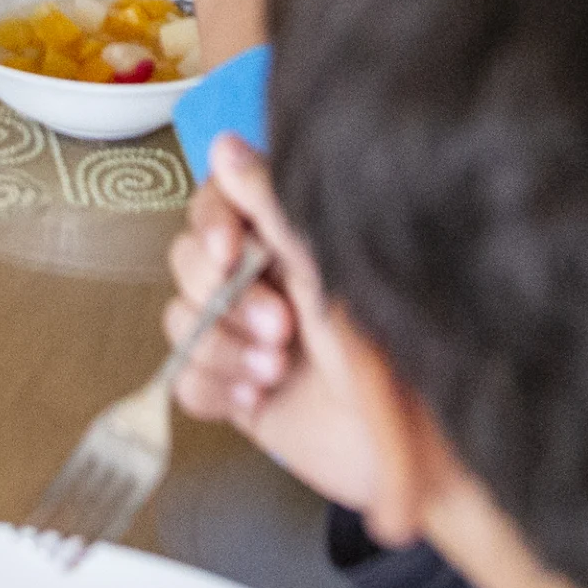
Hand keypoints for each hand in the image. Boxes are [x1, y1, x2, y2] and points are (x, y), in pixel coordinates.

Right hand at [166, 138, 383, 511]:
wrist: (405, 443)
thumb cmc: (384, 342)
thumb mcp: (326, 262)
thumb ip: (270, 202)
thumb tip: (222, 144)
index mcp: (286, 242)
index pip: (214, 210)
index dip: (211, 229)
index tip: (230, 253)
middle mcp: (261, 283)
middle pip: (187, 266)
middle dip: (225, 301)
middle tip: (282, 328)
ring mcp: (246, 340)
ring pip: (182, 325)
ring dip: (223, 347)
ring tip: (276, 370)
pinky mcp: (238, 393)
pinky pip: (185, 382)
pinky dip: (212, 387)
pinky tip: (254, 396)